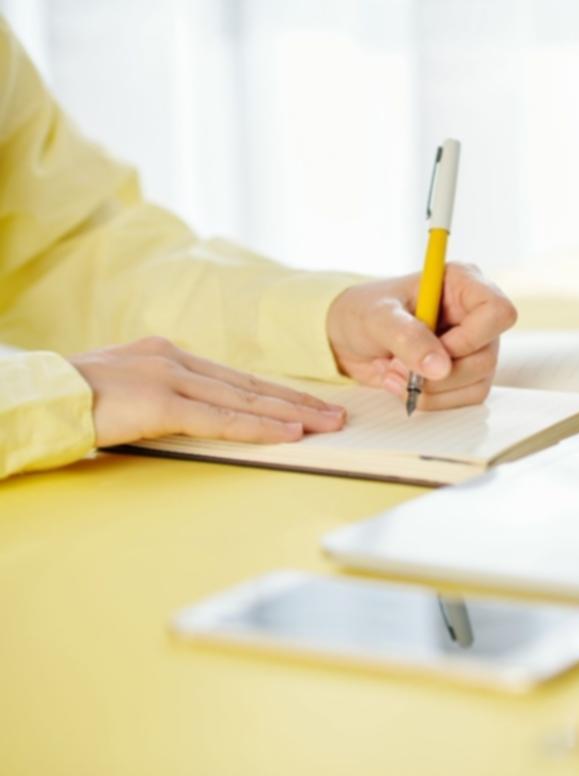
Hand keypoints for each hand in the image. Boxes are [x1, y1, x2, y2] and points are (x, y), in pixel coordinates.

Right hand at [69, 337, 346, 447]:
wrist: (34, 397)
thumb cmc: (72, 400)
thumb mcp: (125, 389)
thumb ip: (161, 395)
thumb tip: (191, 413)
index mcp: (168, 354)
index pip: (236, 377)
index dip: (276, 392)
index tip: (308, 404)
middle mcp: (175, 359)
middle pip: (251, 385)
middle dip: (298, 401)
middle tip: (335, 414)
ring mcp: (170, 378)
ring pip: (245, 399)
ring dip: (291, 414)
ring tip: (326, 425)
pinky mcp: (161, 402)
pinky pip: (222, 419)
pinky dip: (260, 427)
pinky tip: (289, 434)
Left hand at [325, 262, 517, 410]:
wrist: (347, 338)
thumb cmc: (363, 312)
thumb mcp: (378, 317)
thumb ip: (408, 338)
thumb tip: (441, 368)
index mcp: (463, 284)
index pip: (498, 312)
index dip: (470, 338)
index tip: (435, 347)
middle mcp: (475, 316)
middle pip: (486, 356)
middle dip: (439, 372)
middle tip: (397, 365)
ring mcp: (474, 347)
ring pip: (478, 383)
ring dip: (432, 390)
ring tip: (393, 373)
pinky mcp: (466, 375)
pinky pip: (465, 399)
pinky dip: (432, 400)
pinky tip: (403, 384)